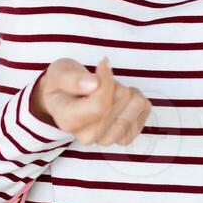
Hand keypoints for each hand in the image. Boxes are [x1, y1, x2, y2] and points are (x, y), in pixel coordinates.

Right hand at [30, 57, 151, 145]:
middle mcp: (86, 135)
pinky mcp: (122, 138)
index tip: (103, 63)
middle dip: (116, 87)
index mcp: (68, 120)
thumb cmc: (63, 83)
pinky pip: (142, 119)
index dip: (107, 81)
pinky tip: (127, 98)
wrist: (67, 98)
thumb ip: (72, 78)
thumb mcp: (60, 72)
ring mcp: (105, 139)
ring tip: (115, 89)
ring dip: (129, 95)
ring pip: (133, 114)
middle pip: (118, 108)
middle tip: (102, 81)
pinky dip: (139, 105)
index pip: (99, 105)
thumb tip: (93, 84)